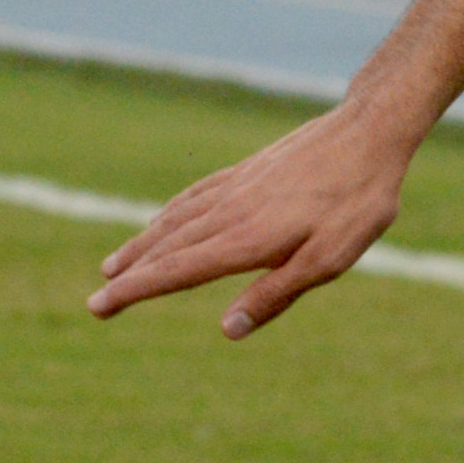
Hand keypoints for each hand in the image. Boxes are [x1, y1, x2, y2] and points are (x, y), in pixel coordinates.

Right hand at [87, 102, 420, 337]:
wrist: (366, 133)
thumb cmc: (357, 202)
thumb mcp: (329, 259)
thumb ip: (277, 294)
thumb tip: (228, 329)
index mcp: (246, 240)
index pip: (177, 271)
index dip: (136, 290)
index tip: (99, 306)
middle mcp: (229, 213)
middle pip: (167, 249)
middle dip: (129, 276)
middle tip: (96, 303)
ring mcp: (234, 188)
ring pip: (175, 221)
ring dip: (141, 245)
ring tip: (113, 266)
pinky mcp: (245, 172)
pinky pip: (194, 197)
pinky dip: (168, 214)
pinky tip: (161, 221)